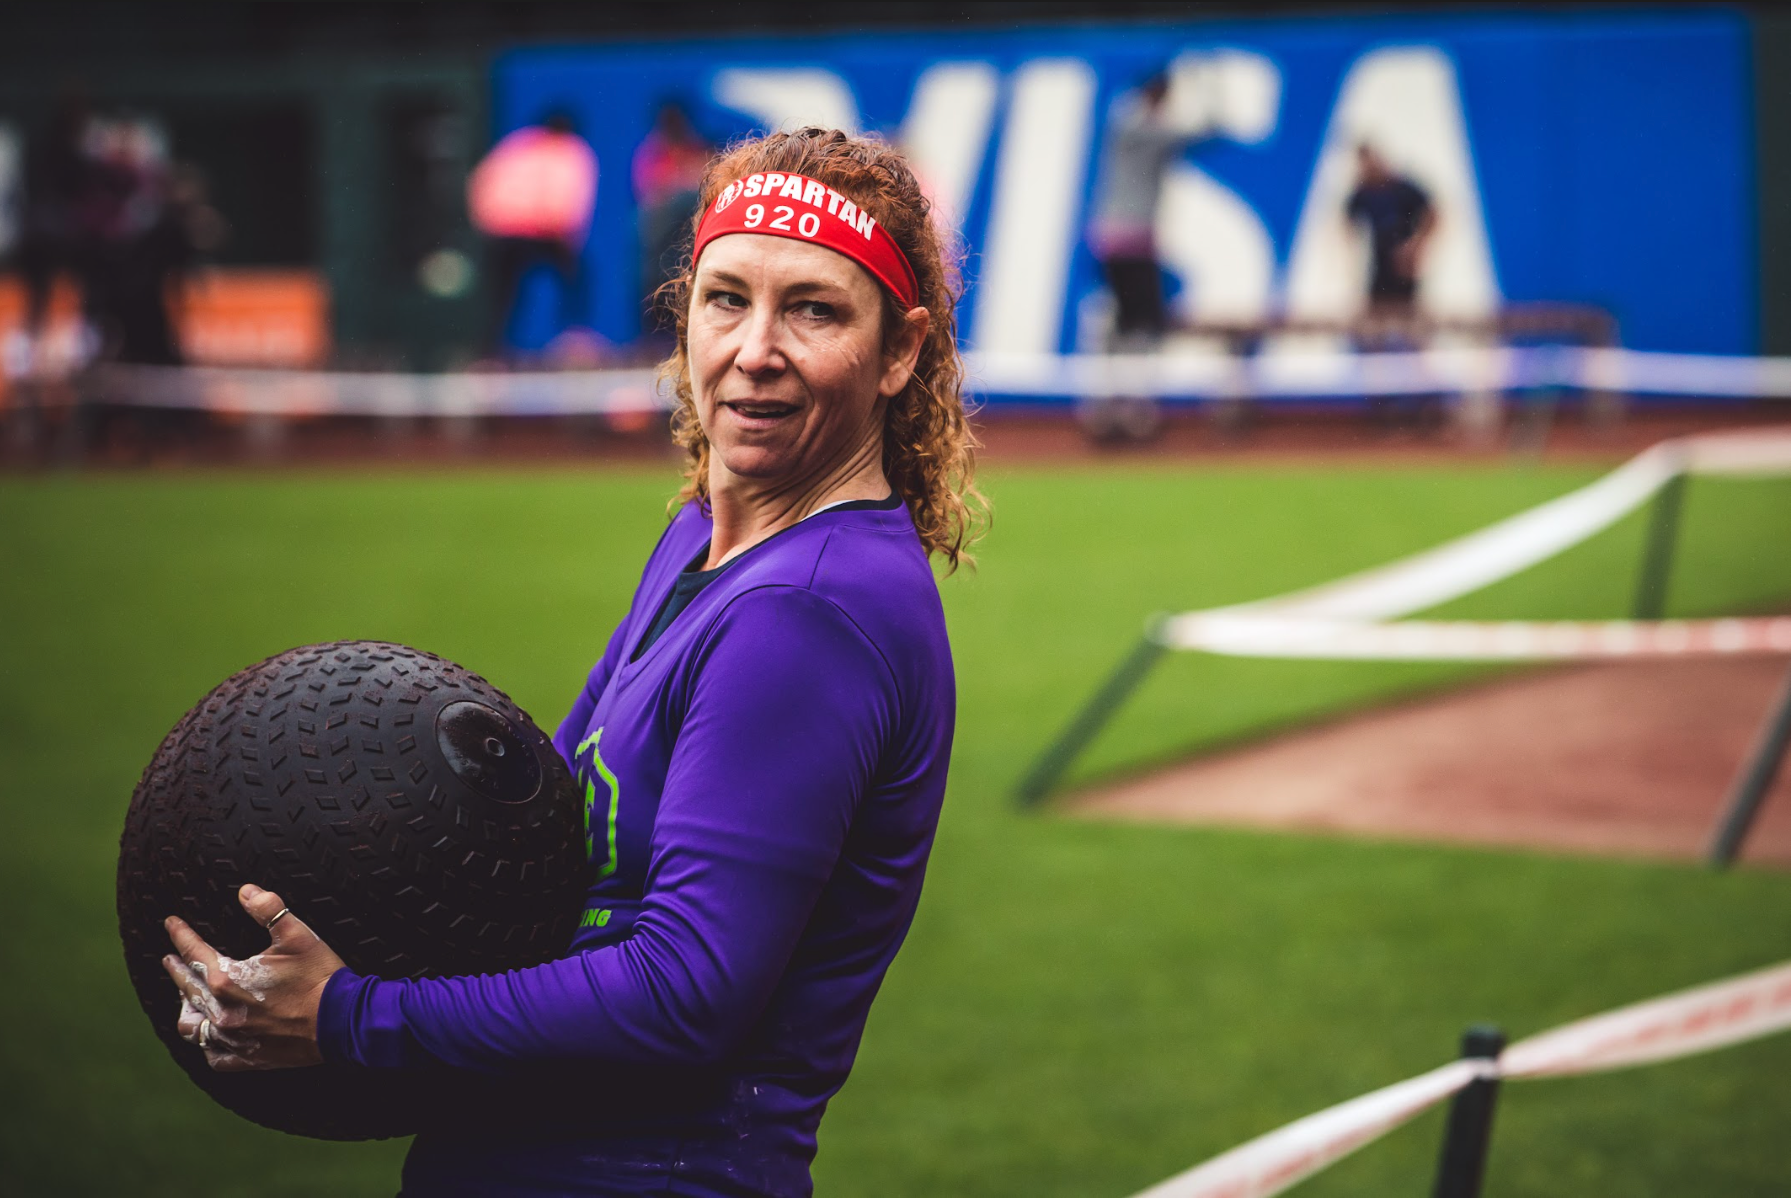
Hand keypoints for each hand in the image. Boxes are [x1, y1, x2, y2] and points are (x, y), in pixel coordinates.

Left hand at [162, 884, 344, 1071]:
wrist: (343, 1021)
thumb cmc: (320, 977)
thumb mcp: (298, 935)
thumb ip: (269, 909)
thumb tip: (246, 891)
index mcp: (229, 980)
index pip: (195, 952)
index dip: (181, 935)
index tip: (171, 924)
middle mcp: (223, 1012)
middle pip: (187, 989)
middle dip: (177, 970)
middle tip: (170, 958)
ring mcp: (234, 1038)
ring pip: (193, 1027)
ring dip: (187, 1008)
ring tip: (186, 998)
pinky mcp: (248, 1057)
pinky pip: (215, 1055)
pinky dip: (208, 1044)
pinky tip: (211, 1035)